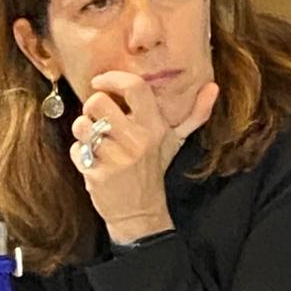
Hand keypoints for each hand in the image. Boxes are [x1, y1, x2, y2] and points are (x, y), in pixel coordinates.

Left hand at [70, 71, 219, 243]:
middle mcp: (137, 141)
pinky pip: (77, 148)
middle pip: (97, 101)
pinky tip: (95, 161)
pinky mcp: (97, 173)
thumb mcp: (174, 141)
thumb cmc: (153, 170)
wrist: (140, 212)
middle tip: (101, 120)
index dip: (112, 78)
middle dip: (92, 109)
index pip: (134, 87)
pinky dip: (80, 154)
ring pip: (82, 124)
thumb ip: (195, 114)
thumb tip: (214, 87)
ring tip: (97, 141)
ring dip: (84, 131)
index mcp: (155, 128)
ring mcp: (117, 158)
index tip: (101, 81)